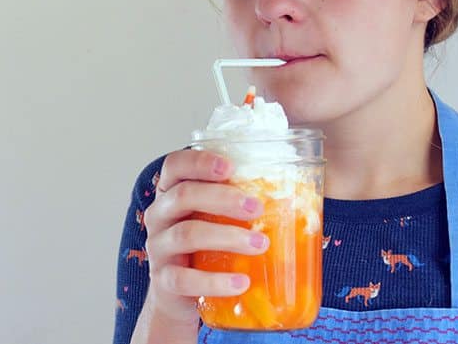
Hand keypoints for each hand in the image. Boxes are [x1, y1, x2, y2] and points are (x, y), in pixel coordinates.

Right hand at [141, 149, 267, 323]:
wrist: (180, 295)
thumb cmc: (205, 248)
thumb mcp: (216, 219)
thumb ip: (238, 202)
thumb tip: (300, 189)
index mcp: (172, 193)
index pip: (175, 165)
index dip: (199, 161)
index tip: (230, 166)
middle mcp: (159, 215)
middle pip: (183, 196)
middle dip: (223, 198)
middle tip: (257, 207)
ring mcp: (158, 248)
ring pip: (186, 234)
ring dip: (227, 237)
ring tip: (260, 245)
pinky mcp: (163, 281)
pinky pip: (184, 279)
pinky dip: (215, 281)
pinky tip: (241, 283)